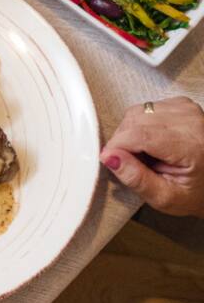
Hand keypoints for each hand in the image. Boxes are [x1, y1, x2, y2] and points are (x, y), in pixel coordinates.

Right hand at [100, 96, 203, 216]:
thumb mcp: (164, 198)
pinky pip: (144, 108)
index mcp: (192, 148)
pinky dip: (138, 124)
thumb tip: (110, 157)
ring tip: (144, 151)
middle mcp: (192, 123)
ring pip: (137, 112)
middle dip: (123, 141)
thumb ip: (137, 179)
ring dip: (129, 132)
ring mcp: (188, 110)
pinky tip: (150, 139)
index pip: (141, 135)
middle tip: (133, 161)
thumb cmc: (192, 192)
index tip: (109, 158)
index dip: (117, 146)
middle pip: (136, 121)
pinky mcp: (181, 104)